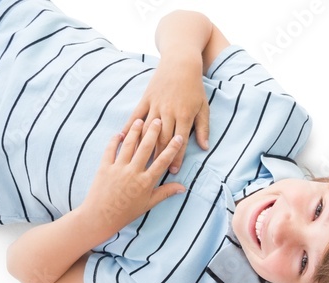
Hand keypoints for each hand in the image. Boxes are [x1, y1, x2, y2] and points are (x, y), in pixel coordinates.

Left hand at [84, 118, 185, 230]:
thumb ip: (165, 192)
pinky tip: (119, 133)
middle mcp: (133, 172)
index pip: (162, 161)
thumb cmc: (126, 212)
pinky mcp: (104, 167)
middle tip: (158, 120)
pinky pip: (110, 150)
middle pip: (145, 148)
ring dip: (135, 132)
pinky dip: (114, 140)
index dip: (172, 148)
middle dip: (153, 132)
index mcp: (146, 182)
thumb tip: (182, 187)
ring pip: (128, 145)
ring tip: (141, 120)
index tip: (179, 138)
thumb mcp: (148, 204)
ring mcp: (118, 168)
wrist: (101, 216)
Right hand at [123, 56, 209, 173]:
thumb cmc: (194, 88)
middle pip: (162, 139)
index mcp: (184, 116)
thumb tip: (204, 147)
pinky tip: (124, 138)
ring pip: (148, 130)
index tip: (173, 171)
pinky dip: (130, 127)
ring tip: (138, 160)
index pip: (179, 142)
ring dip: (144, 146)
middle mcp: (168, 112)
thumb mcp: (203, 108)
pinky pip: (136, 115)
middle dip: (159, 156)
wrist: (181, 64)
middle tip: (154, 171)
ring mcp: (155, 105)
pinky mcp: (146, 99)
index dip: (176, 157)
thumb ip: (203, 128)